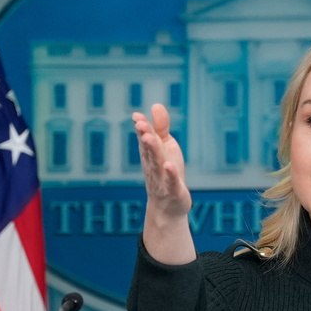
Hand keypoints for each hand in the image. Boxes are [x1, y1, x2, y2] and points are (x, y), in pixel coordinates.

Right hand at [133, 103, 195, 262]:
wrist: (167, 205)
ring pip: (157, 164)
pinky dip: (170, 174)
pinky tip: (170, 165)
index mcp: (151, 153)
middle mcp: (153, 165)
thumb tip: (156, 105)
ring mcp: (162, 178)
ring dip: (153, 151)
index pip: (145, 138)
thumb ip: (161, 128)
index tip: (137, 117)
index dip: (142, 128)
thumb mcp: (165, 147)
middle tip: (140, 124)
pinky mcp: (173, 190)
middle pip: (149, 149)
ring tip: (149, 138)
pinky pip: (171, 182)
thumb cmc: (166, 172)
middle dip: (145, 137)